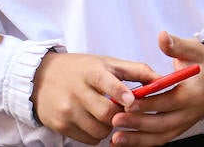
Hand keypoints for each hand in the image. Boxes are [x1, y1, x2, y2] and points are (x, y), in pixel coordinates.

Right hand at [32, 51, 159, 144]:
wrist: (41, 77)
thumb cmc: (81, 69)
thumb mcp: (106, 63)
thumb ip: (136, 70)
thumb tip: (163, 79)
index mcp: (91, 71)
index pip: (107, 82)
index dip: (120, 93)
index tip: (131, 101)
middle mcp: (77, 90)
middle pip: (106, 113)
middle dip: (120, 115)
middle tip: (123, 110)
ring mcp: (68, 109)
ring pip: (99, 130)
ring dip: (109, 127)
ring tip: (105, 114)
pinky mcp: (61, 124)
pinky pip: (89, 139)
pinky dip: (96, 134)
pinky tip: (93, 121)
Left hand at [108, 32, 203, 146]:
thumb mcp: (194, 50)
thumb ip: (176, 45)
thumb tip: (162, 37)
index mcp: (193, 94)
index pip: (168, 101)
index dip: (149, 102)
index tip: (129, 100)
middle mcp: (190, 113)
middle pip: (162, 122)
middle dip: (138, 122)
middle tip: (116, 119)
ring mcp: (184, 123)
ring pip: (160, 136)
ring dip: (138, 139)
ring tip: (116, 138)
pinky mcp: (178, 129)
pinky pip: (160, 139)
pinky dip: (142, 142)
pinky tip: (124, 141)